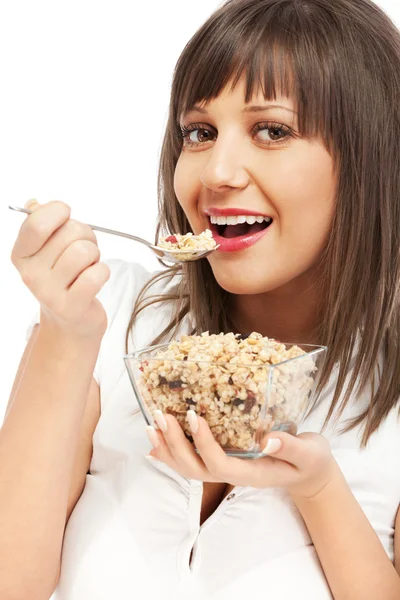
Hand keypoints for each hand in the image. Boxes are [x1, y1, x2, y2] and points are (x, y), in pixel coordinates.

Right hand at [11, 199, 110, 338]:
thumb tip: (34, 204)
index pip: (37, 221)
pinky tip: (94, 279)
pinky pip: (96, 274)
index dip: (59, 210)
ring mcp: (48, 292)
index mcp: (21, 254)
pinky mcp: (71, 306)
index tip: (66, 216)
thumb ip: (40, 224)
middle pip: (70, 231)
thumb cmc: (64, 278)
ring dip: (95, 254)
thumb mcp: (46, 250)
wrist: (70, 321)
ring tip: (88, 265)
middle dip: (86, 235)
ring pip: (84, 250)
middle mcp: (30, 273)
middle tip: (84, 251)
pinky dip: (102, 271)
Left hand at [146, 410, 338, 499]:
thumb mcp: (309, 453)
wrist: (307, 472)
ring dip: (167, 447)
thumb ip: (292, 447)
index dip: (203, 443)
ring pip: (188, 467)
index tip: (194, 415)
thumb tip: (269, 440)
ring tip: (151, 425)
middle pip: (195, 468)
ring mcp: (225, 469)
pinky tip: (156, 440)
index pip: (220, 464)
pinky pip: (191, 461)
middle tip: (161, 416)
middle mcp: (233, 474)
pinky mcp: (223, 460)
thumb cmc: (309, 460)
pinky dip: (171, 452)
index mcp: (252, 472)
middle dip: (175, 444)